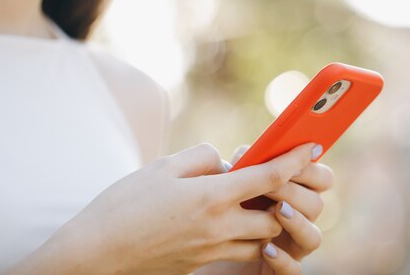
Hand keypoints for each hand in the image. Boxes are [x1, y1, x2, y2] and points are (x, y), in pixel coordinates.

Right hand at [6, 142, 319, 274]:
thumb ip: (201, 159)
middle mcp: (219, 226)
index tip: (312, 147)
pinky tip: (224, 221)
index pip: (269, 176)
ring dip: (263, 220)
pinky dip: (243, 237)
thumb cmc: (124, 205)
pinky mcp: (200, 264)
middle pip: (274, 214)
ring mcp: (211, 250)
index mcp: (211, 196)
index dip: (295, 160)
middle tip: (269, 178)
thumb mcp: (161, 167)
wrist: (97, 254)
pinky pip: (237, 251)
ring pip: (261, 239)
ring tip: (247, 200)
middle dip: (280, 196)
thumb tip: (223, 163)